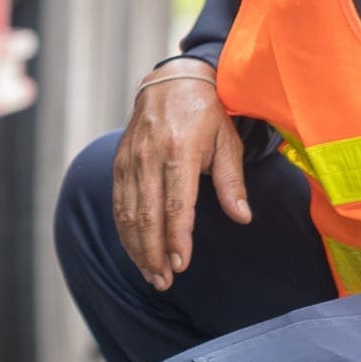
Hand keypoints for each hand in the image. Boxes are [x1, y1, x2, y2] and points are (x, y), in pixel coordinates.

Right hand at [113, 59, 252, 290]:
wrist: (171, 80)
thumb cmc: (206, 112)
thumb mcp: (227, 140)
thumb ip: (232, 181)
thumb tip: (242, 217)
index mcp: (179, 150)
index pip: (175, 205)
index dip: (176, 238)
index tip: (181, 265)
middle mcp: (149, 156)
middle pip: (147, 216)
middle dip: (154, 253)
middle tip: (164, 281)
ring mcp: (130, 160)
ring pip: (128, 214)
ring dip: (137, 249)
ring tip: (151, 275)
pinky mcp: (119, 163)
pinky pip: (118, 204)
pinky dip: (125, 232)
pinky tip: (136, 251)